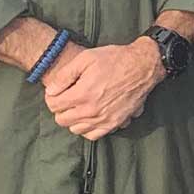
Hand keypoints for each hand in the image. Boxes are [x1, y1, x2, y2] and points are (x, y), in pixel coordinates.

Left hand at [42, 40, 164, 140]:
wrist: (142, 66)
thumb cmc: (115, 59)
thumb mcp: (86, 58)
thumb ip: (64, 75)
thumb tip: (50, 90)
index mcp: (83, 94)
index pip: (54, 105)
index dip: (52, 97)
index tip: (57, 91)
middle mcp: (92, 111)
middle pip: (62, 120)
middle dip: (60, 109)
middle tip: (66, 98)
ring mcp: (104, 120)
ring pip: (75, 129)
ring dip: (73, 119)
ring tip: (78, 106)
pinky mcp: (114, 123)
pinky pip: (93, 135)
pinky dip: (87, 128)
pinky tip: (89, 117)